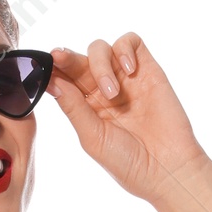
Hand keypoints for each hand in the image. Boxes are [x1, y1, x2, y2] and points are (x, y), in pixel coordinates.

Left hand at [47, 34, 204, 207]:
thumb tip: (50, 81)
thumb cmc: (128, 163)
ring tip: (112, 93)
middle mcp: (103, 90)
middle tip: (59, 58)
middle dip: (67, 58)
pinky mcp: (147, 69)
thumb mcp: (93, 137)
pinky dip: (124, 50)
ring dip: (100, 64)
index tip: (43, 67)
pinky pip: (130, 42)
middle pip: (79, 61)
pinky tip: (128, 72)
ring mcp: (125, 78)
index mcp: (86, 108)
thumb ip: (73, 108)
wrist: (168, 169)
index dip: (53, 71)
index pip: (64, 80)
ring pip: (101, 48)